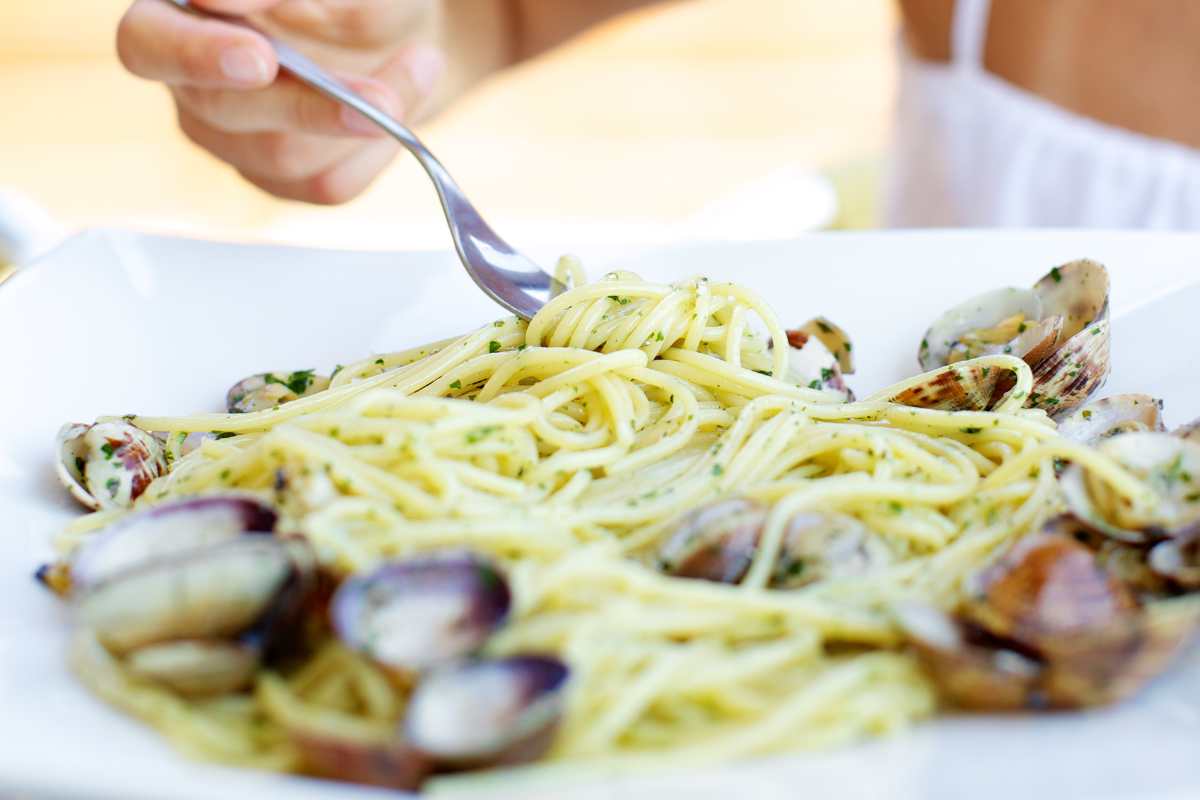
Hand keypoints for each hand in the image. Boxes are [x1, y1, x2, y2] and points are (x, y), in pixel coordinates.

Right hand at [117, 0, 445, 203]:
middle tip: (379, 98)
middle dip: (311, 105)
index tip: (260, 58)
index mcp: (178, 17)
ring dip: (365, 118)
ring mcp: (234, 143)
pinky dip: (378, 149)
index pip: (147, 45)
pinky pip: (326, 185)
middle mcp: (192, 86)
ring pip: (282, 157)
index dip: (196, 55)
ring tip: (422, 62)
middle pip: (224, 112)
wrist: (409, 33)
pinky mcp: (282, 184)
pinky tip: (403, 106)